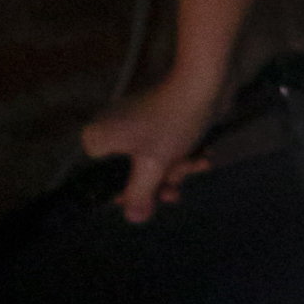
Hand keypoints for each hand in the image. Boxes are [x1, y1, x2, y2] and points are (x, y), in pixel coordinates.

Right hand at [84, 65, 226, 221]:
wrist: (204, 84)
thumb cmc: (172, 123)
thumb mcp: (154, 166)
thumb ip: (141, 194)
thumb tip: (133, 218)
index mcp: (99, 137)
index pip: (104, 178)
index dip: (127, 194)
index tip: (147, 203)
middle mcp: (110, 128)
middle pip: (132, 173)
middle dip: (160, 181)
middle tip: (176, 190)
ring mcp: (135, 123)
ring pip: (154, 162)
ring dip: (178, 168)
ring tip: (197, 162)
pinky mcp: (158, 120)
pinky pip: (166, 148)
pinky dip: (183, 154)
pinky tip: (203, 156)